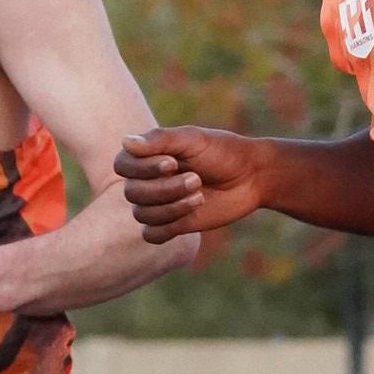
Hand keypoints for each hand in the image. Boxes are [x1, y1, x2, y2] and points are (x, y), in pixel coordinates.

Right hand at [114, 127, 269, 244]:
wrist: (251, 176)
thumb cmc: (222, 152)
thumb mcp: (192, 139)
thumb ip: (160, 140)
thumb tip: (125, 142)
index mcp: (148, 156)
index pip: (122, 166)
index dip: (143, 169)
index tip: (172, 163)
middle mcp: (148, 180)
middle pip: (132, 193)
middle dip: (165, 189)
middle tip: (197, 179)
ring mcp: (159, 204)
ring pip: (142, 215)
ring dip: (172, 207)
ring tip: (200, 196)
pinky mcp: (172, 225)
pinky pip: (152, 235)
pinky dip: (169, 227)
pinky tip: (192, 213)